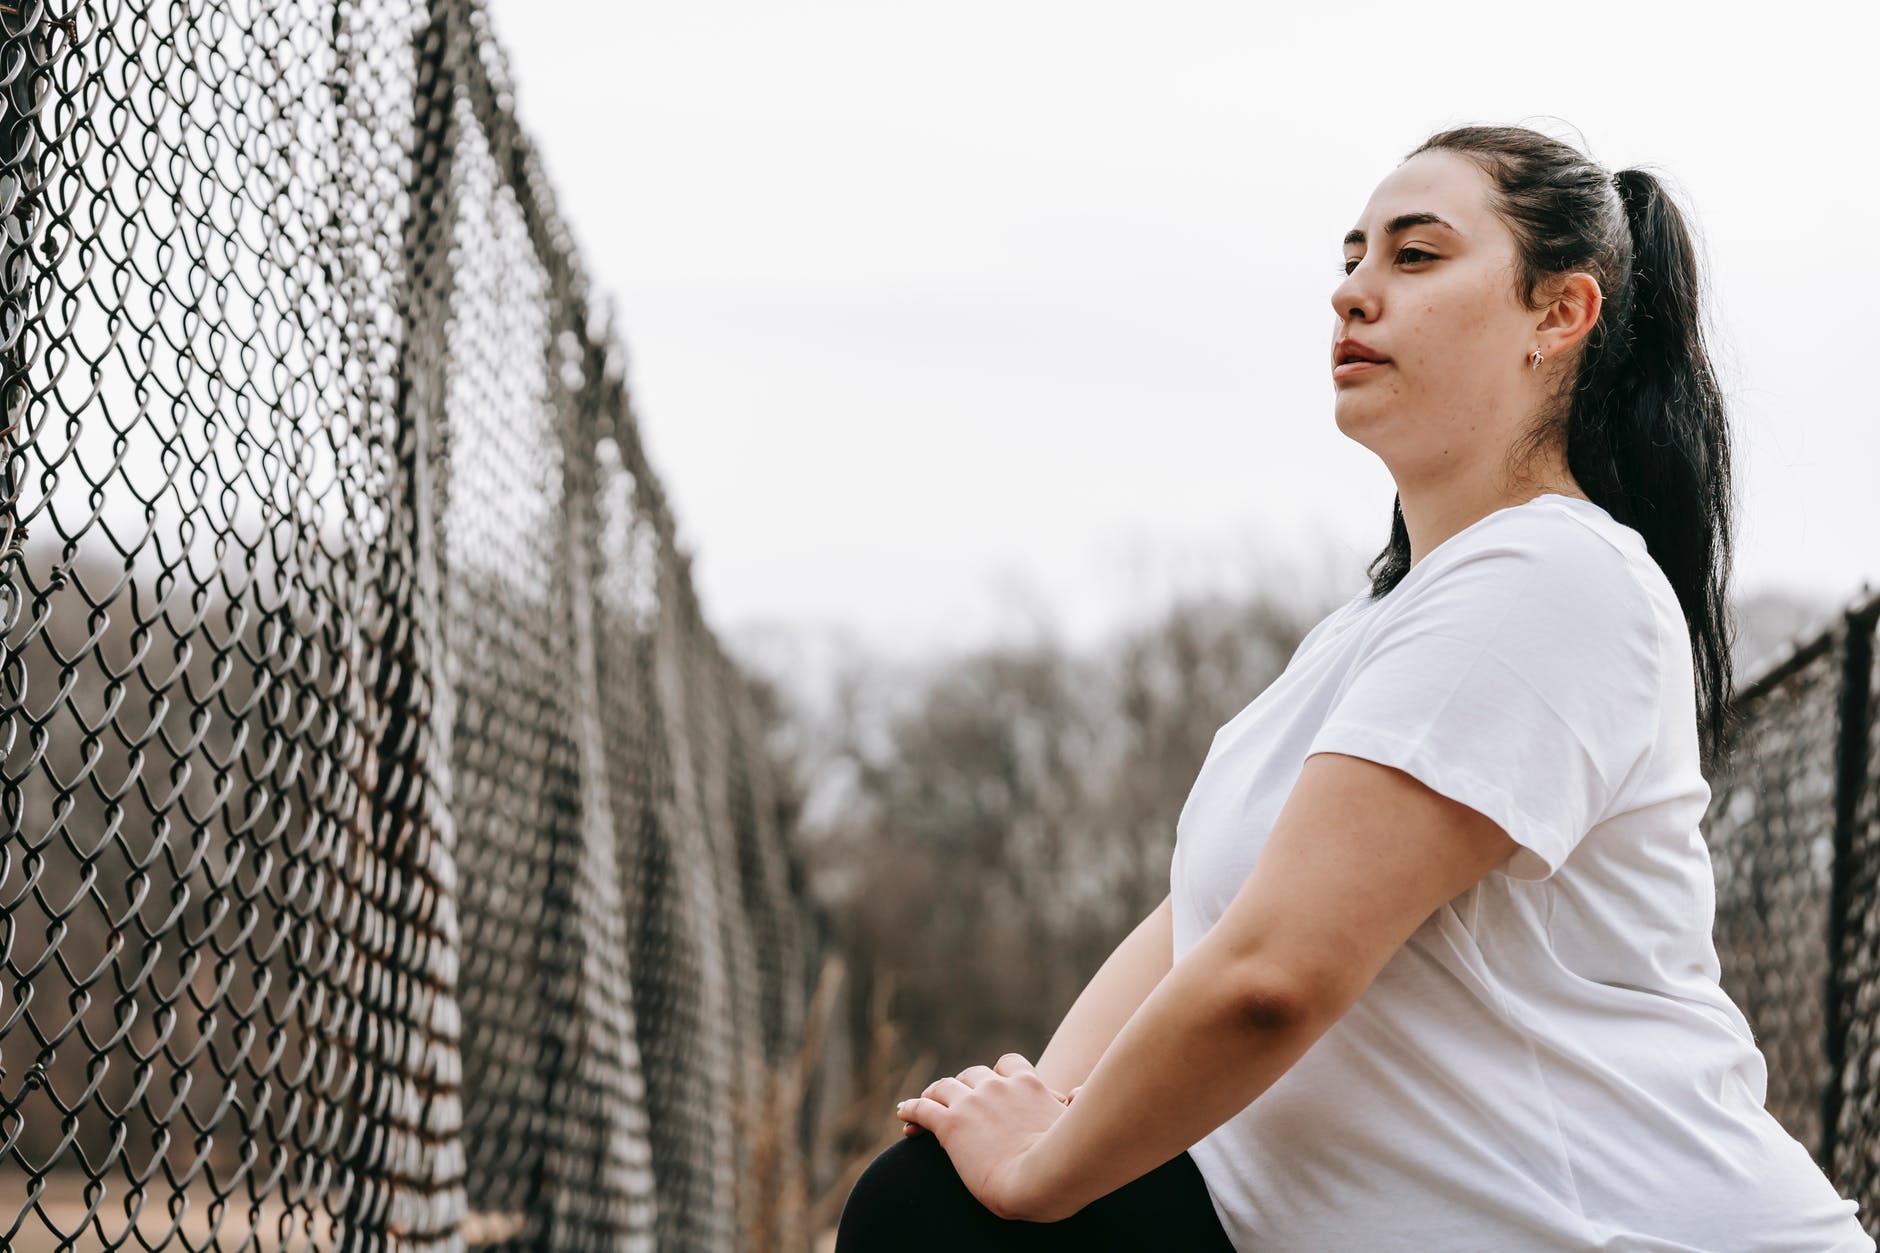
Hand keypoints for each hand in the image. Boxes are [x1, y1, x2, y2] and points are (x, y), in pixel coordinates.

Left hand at [893, 1052, 1067, 1220]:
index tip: (993, 1084)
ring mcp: (972, 1104)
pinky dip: (911, 1109)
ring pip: (944, 1087)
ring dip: (934, 1094)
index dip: (998, 1075)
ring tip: (924, 1103)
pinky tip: (903, 1114)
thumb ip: (1076, 1102)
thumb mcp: (1075, 1123)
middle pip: (973, 1074)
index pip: (1009, 1065)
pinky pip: (924, 1109)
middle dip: (964, 1086)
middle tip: (955, 1100)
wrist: (1043, 1178)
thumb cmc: (1067, 1159)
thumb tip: (1077, 1091)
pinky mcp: (951, 1126)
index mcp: (1028, 1085)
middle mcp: (998, 1087)